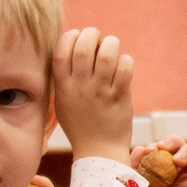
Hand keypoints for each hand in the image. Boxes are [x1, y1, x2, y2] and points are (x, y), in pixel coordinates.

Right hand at [51, 27, 134, 169]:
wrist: (98, 152)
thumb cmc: (81, 125)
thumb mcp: (63, 102)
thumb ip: (65, 79)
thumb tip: (74, 47)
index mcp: (63, 88)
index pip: (61, 52)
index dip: (69, 37)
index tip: (77, 35)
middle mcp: (80, 88)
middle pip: (83, 48)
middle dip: (92, 34)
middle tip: (97, 38)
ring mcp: (101, 92)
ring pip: (107, 54)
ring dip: (111, 44)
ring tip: (112, 48)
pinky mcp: (120, 97)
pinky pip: (125, 68)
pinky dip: (125, 60)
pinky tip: (123, 65)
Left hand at [136, 136, 186, 186]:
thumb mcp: (133, 179)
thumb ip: (135, 162)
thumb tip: (142, 148)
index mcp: (161, 172)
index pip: (166, 149)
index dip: (161, 144)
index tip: (150, 149)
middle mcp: (178, 175)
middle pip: (182, 148)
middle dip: (174, 141)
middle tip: (164, 147)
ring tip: (178, 160)